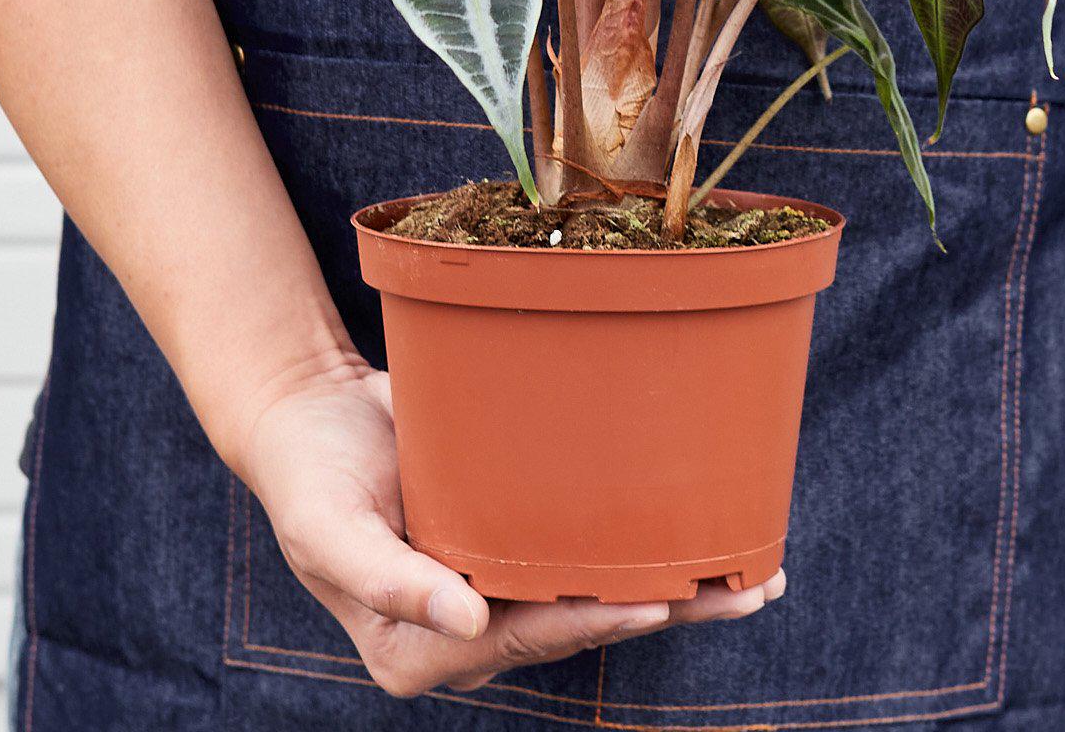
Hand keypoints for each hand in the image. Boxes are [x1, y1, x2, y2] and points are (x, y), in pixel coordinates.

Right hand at [239, 358, 780, 695]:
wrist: (308, 415)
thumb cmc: (307, 475)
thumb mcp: (329, 527)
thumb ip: (391, 581)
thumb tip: (471, 627)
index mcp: (419, 649)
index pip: (527, 638)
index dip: (596, 621)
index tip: (660, 602)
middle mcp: (469, 628)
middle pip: (581, 625)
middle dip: (667, 610)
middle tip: (749, 589)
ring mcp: (495, 585)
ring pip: (596, 595)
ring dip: (677, 591)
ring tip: (757, 576)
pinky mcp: (511, 540)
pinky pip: (584, 553)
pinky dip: (642, 546)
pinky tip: (701, 537)